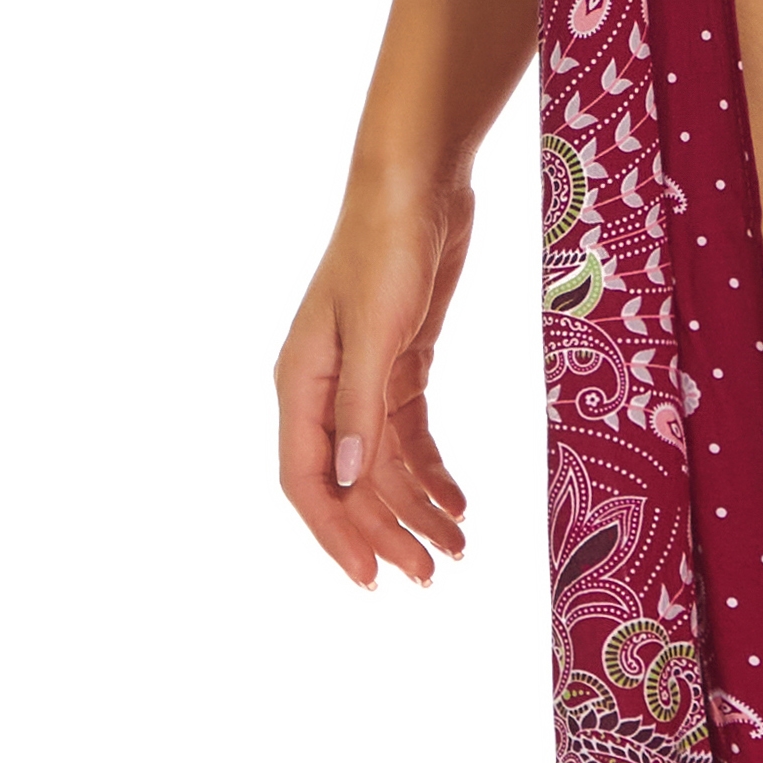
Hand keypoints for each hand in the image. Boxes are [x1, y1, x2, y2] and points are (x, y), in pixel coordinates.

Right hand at [274, 175, 474, 587]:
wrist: (415, 183)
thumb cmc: (385, 246)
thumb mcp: (379, 330)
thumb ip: (364, 407)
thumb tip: (353, 482)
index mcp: (303, 383)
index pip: (309, 480)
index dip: (337, 533)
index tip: (371, 579)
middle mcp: (325, 389)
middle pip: (351, 482)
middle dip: (388, 530)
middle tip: (434, 572)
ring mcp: (362, 378)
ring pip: (384, 465)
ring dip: (417, 507)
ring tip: (459, 546)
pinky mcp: (398, 365)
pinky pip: (408, 436)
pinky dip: (431, 470)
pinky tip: (457, 500)